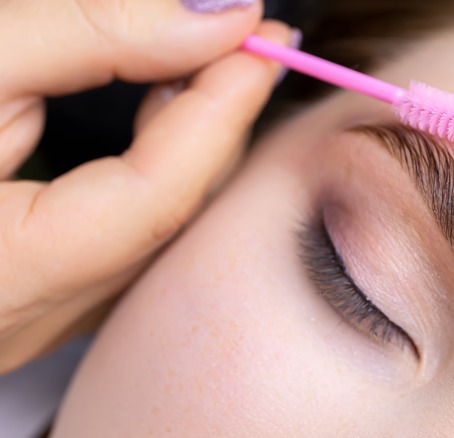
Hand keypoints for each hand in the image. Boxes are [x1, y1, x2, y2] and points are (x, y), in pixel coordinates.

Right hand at [0, 0, 290, 371]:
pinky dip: (145, 174)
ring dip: (183, 144)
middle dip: (214, 121)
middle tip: (244, 46)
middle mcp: (28, 316)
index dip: (225, 105)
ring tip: (202, 69)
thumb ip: (91, 36)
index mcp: (9, 273)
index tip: (266, 40)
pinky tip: (145, 120)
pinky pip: (116, 238)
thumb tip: (212, 14)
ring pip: (150, 228)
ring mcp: (27, 316)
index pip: (164, 187)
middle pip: (169, 212)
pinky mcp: (22, 296)